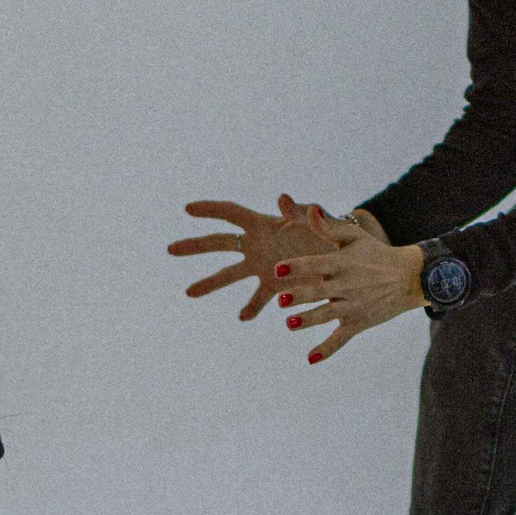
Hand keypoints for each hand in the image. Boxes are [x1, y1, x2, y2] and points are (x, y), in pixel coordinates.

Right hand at [169, 192, 337, 322]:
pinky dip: (251, 307)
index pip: (232, 214)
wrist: (345, 256)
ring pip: (230, 274)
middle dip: (195, 246)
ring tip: (189, 292)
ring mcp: (263, 266)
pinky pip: (258, 298)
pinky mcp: (276, 286)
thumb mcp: (315, 220)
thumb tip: (282, 198)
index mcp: (264, 224)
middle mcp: (258, 245)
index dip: (210, 209)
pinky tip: (243, 316)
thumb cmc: (330, 230)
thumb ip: (299, 212)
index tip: (187, 209)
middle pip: (220, 244)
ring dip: (210, 283)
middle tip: (170, 250)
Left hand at [273, 209, 426, 361]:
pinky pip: (340, 339)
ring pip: (326, 316)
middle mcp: (346, 286)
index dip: (296, 267)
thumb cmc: (376, 252)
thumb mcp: (354, 236)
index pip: (315, 264)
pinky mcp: (358, 323)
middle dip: (300, 296)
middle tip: (280, 300)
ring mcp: (353, 306)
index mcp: (342, 263)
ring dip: (308, 321)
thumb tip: (311, 210)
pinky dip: (326, 350)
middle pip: (318, 292)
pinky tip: (310, 358)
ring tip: (290, 323)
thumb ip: (328, 227)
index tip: (277, 270)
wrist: (409, 276)